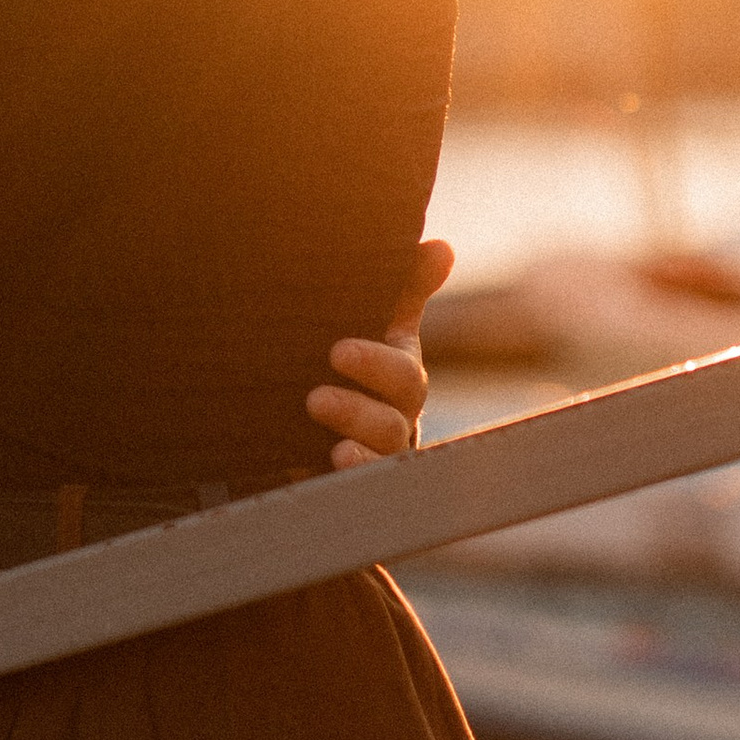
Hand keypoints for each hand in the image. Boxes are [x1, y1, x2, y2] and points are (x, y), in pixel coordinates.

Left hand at [306, 238, 447, 467]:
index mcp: (395, 379)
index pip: (401, 374)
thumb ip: (402, 288)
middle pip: (394, 421)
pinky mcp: (348, 488)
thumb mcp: (366, 321)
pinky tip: (327, 470)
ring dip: (352, 445)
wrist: (297, 423)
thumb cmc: (344, 362)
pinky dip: (348, 480)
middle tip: (314, 397)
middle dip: (358, 408)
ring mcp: (374, 458)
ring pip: (379, 458)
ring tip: (314, 429)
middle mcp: (393, 421)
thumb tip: (442, 247)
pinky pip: (359, 491)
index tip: (337, 351)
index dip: (376, 364)